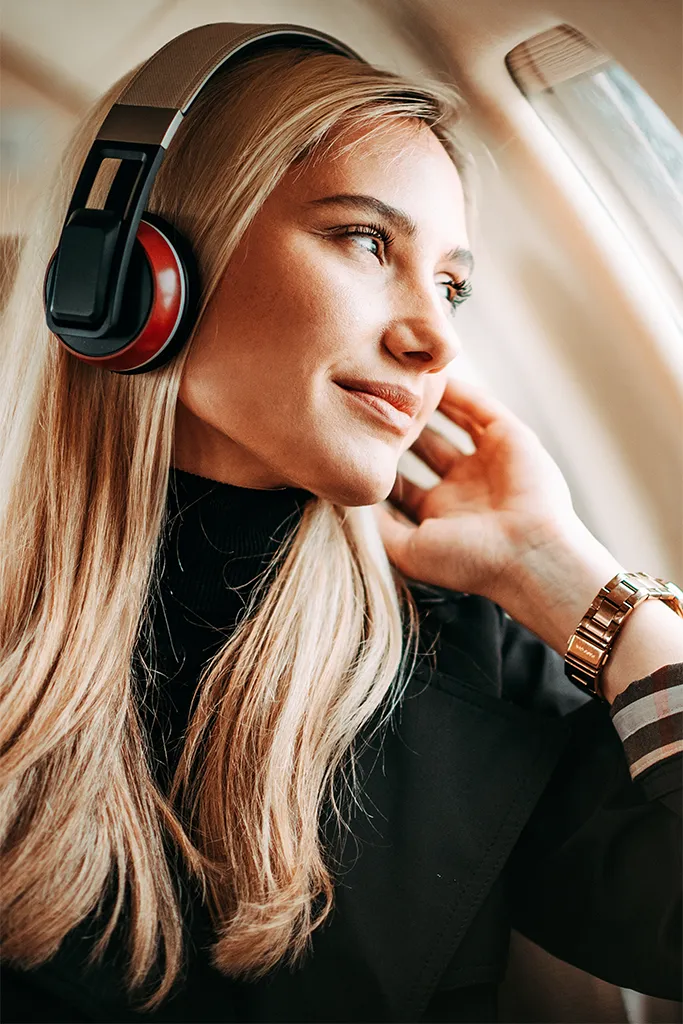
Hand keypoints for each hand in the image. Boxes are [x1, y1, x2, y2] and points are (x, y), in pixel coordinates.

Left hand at [374, 375, 580, 602]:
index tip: (353, 441)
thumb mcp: (409, 551)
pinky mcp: (511, 439)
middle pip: (425, 448)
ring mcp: (488, 462)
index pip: (403, 482)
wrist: (529, 555)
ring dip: (429, 404)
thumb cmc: (469, 561)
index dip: (380, 462)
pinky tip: (433, 375)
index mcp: (440, 515)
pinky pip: (480, 408)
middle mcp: (464, 487)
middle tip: (371, 402)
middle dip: (401, 428)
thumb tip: (349, 502)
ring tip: (401, 380)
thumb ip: (378, 528)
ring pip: (453, 423)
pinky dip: (459, 391)